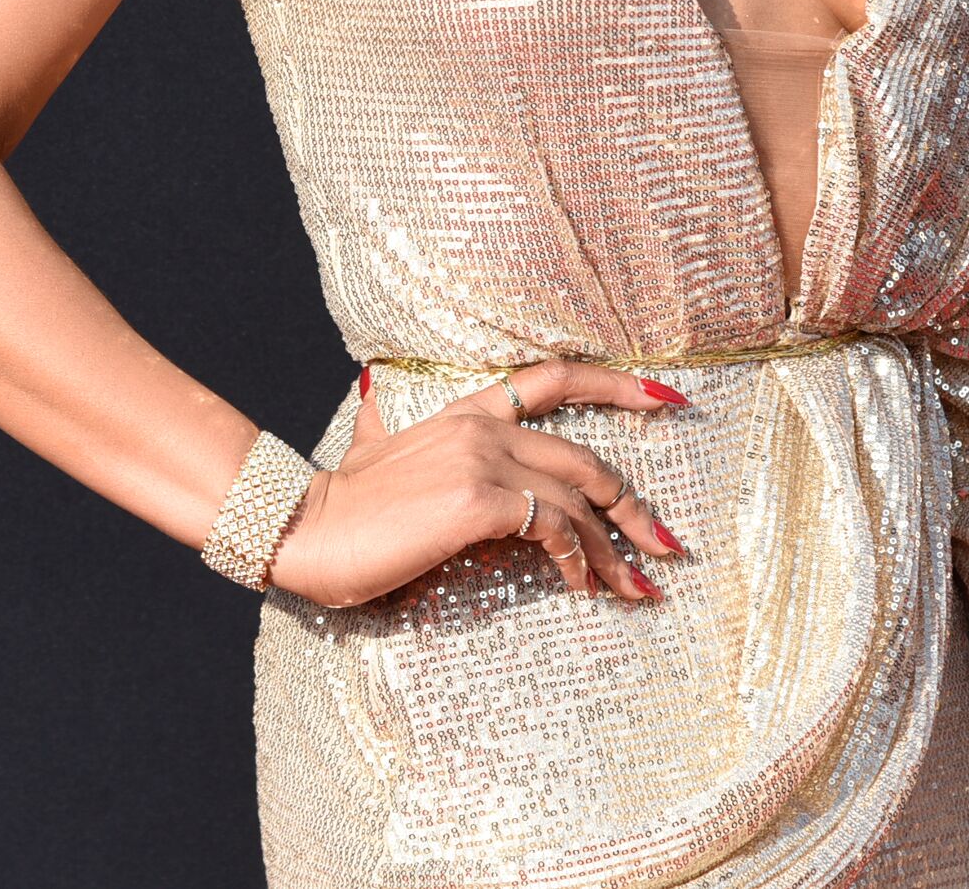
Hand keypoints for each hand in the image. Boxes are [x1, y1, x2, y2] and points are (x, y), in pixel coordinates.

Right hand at [262, 360, 691, 608]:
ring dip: (613, 552)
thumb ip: (399, 432)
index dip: (617, 385)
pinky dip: (576, 561)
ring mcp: (481, 461)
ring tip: (634, 589)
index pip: (553, 379)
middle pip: (586, 460)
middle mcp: (481, 427)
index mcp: (464, 411)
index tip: (668, 399)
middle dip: (635, 508)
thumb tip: (380, 400)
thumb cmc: (341, 506)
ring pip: (576, 502)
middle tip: (665, 545)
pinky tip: (580, 588)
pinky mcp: (478, 501)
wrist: (301, 526)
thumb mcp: (378, 452)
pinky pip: (552, 528)